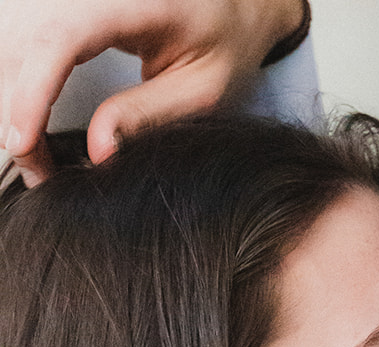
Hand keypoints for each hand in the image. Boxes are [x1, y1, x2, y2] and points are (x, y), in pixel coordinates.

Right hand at [1, 0, 305, 186]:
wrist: (231, 1)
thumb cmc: (223, 41)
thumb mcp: (202, 88)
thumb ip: (147, 115)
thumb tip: (97, 152)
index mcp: (132, 1)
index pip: (61, 38)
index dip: (33, 92)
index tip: (23, 144)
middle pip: (24, 42)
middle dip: (16, 111)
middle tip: (40, 172)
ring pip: (12, 40)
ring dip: (13, 99)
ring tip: (38, 154)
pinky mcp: (63, 1)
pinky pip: (22, 38)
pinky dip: (19, 81)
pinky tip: (32, 118)